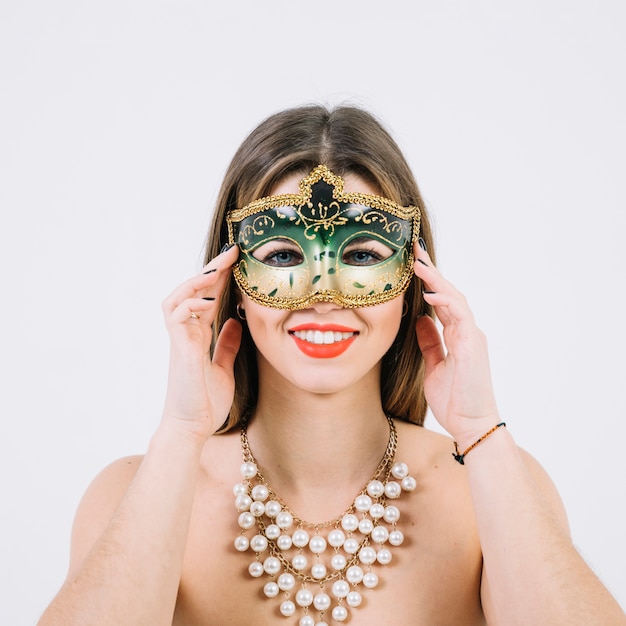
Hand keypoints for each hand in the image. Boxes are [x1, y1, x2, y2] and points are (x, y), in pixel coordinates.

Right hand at [160, 244, 240, 441]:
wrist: (192, 428)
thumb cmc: (204, 401)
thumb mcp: (223, 366)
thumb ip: (226, 344)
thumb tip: (235, 322)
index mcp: (197, 336)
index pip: (207, 298)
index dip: (220, 278)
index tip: (238, 261)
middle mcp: (186, 334)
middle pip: (192, 292)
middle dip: (211, 270)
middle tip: (232, 253)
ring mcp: (180, 341)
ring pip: (176, 299)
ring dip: (195, 282)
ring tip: (216, 270)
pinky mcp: (178, 350)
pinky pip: (176, 317)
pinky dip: (190, 305)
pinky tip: (208, 302)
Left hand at [413, 241, 499, 447]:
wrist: (471, 425)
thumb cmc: (455, 399)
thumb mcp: (434, 365)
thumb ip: (430, 342)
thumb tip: (420, 320)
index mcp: (457, 334)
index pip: (441, 300)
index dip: (428, 281)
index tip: (411, 263)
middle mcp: (466, 331)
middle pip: (449, 293)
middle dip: (431, 271)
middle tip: (414, 250)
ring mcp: (471, 336)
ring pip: (455, 299)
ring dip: (437, 280)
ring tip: (418, 263)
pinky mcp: (472, 345)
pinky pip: (460, 317)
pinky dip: (446, 302)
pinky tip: (430, 293)